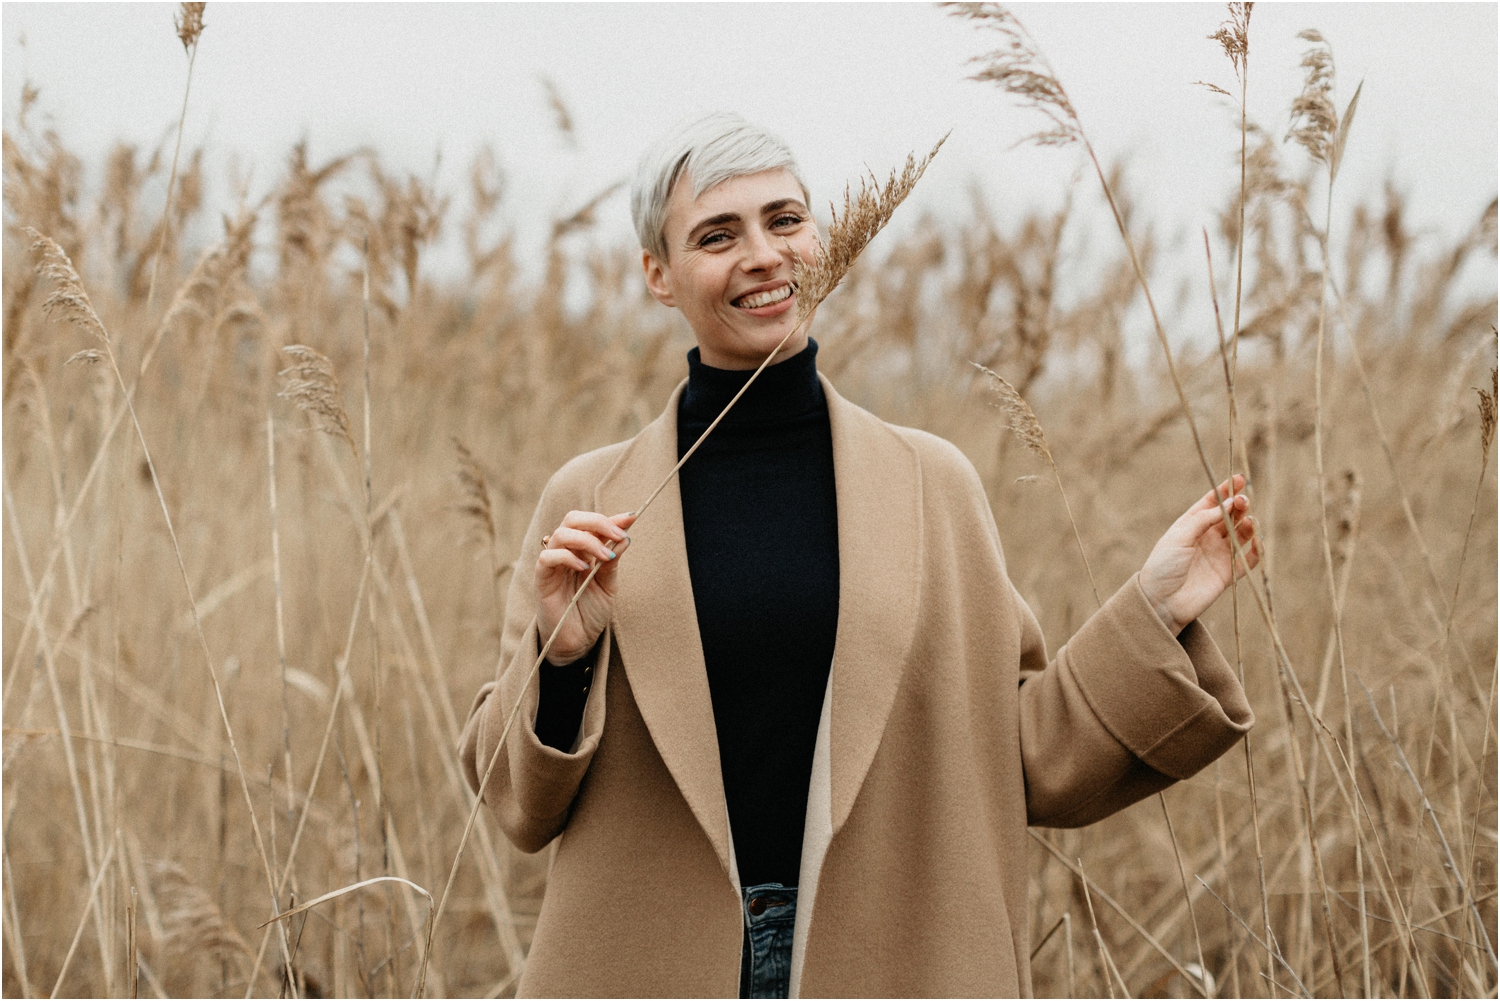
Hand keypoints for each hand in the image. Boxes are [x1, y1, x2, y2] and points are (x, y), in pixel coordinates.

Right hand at [536, 510, 635, 664]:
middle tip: (618, 535)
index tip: (632, 517)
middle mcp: (566, 552)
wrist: (577, 642)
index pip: (592, 524)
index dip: (611, 518)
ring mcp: (553, 564)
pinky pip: (547, 557)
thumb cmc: (591, 612)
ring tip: (606, 556)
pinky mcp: (542, 579)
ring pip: (561, 534)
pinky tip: (584, 568)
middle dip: (598, 522)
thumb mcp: (608, 585)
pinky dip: (567, 557)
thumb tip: (626, 536)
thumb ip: (613, 561)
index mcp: (582, 550)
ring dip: (587, 540)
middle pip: (573, 519)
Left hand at [1138, 475, 1260, 636]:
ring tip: (1249, 521)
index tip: (1238, 479)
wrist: (1161, 601)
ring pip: (1241, 534)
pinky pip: (1248, 559)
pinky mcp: (1228, 574)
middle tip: (1244, 501)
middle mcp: (1207, 537)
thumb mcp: (1179, 536)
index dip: (1225, 490)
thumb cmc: (1163, 565)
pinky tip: (1258, 542)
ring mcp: (1219, 555)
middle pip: (1230, 516)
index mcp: (1191, 524)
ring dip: (1248, 525)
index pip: (1212, 503)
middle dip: (1239, 505)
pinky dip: (1256, 551)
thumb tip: (1228, 504)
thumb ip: (1203, 519)